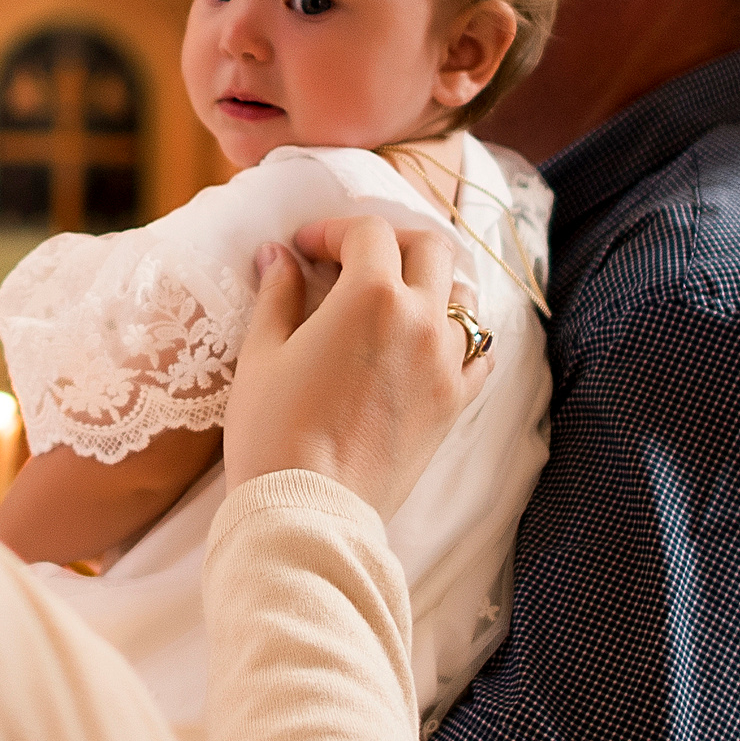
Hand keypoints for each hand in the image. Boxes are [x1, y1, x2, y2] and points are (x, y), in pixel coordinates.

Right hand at [223, 216, 490, 520]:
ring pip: (460, 297)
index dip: (332, 230)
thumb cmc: (273, 431)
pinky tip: (427, 346)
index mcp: (371, 296)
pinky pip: (477, 354)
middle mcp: (421, 320)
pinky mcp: (454, 403)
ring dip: (428, 285)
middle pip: (429, 248)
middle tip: (353, 259)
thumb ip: (276, 295)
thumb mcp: (262, 354)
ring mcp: (446, 363)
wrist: (309, 510)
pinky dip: (459, 338)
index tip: (304, 249)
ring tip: (391, 301)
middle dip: (391, 241)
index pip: (368, 232)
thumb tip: (276, 255)